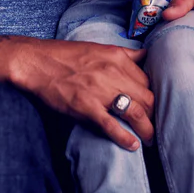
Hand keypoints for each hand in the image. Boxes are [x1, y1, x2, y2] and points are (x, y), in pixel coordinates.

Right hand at [4, 38, 154, 150]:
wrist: (37, 62)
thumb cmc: (67, 55)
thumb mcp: (100, 47)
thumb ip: (125, 54)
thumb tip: (145, 56)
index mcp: (118, 58)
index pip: (147, 80)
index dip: (152, 95)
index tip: (153, 105)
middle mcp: (113, 73)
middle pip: (146, 97)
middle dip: (154, 113)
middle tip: (156, 124)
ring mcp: (100, 91)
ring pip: (135, 112)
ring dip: (147, 128)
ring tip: (151, 139)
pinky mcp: (86, 107)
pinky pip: (111, 125)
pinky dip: (125, 138)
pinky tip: (133, 145)